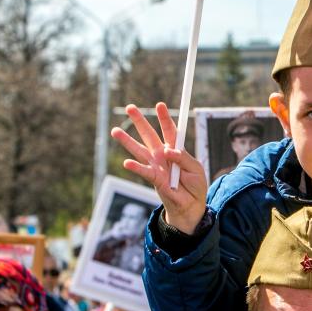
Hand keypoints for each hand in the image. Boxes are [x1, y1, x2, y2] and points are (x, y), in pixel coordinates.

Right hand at [111, 103, 207, 234]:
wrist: (191, 205)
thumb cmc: (194, 185)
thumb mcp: (195, 168)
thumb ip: (183, 158)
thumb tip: (167, 151)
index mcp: (175, 149)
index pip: (170, 131)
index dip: (164, 118)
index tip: (159, 105)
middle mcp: (162, 155)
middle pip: (150, 135)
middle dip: (140, 121)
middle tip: (129, 107)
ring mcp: (156, 166)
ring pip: (140, 150)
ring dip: (127, 141)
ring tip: (115, 131)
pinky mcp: (154, 179)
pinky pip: (144, 171)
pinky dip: (135, 167)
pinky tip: (127, 162)